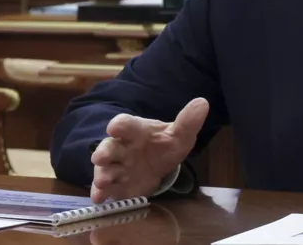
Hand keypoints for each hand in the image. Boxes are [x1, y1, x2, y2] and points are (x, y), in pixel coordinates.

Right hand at [90, 97, 208, 202]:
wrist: (158, 162)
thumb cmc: (163, 144)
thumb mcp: (179, 135)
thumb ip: (188, 122)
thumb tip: (203, 103)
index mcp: (136, 131)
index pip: (126, 124)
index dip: (120, 125)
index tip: (114, 127)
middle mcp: (122, 147)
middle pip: (109, 147)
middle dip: (104, 152)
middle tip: (100, 158)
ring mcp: (117, 167)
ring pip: (105, 169)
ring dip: (102, 175)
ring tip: (102, 182)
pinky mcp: (116, 184)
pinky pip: (106, 188)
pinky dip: (100, 193)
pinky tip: (99, 199)